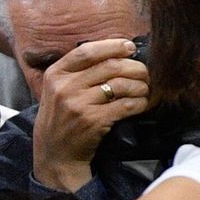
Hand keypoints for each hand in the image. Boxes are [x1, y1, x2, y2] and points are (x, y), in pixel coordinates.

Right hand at [32, 38, 147, 187]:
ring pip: (121, 85)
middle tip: (145, 73)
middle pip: (110, 66)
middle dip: (134, 67)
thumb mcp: (59, 90)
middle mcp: (66, 86)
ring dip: (140, 86)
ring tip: (144, 89)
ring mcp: (79, 104)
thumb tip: (114, 54)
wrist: (55, 152)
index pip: (87, 51)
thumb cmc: (62, 118)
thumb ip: (79, 73)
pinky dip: (139, 103)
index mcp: (56, 73)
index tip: (129, 47)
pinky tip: (142, 103)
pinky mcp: (93, 121)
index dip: (112, 46)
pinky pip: (125, 105)